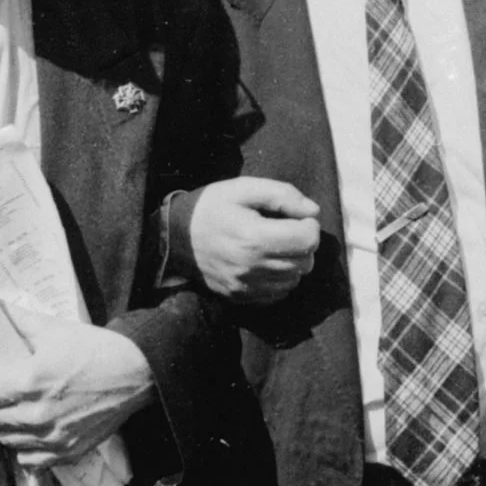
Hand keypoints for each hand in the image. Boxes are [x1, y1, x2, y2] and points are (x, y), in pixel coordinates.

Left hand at [0, 319, 155, 469]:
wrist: (136, 375)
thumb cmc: (95, 349)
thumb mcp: (54, 329)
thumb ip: (18, 320)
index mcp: (29, 380)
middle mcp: (37, 413)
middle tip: (8, 393)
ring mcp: (52, 437)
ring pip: (5, 440)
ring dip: (9, 426)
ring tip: (24, 411)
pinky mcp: (67, 452)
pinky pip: (28, 460)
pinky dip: (27, 448)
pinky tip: (36, 432)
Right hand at [190, 176, 321, 302]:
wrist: (173, 236)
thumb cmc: (210, 207)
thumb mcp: (243, 188)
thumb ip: (282, 195)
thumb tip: (313, 211)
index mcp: (254, 238)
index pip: (308, 240)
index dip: (308, 224)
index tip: (295, 217)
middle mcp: (252, 267)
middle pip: (305, 261)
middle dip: (302, 243)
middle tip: (285, 229)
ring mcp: (246, 286)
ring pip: (294, 279)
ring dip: (293, 262)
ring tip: (274, 245)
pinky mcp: (241, 297)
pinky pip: (278, 294)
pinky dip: (279, 278)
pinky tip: (265, 262)